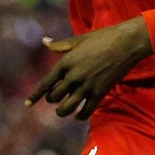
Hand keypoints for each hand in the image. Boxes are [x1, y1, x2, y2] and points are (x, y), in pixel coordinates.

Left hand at [27, 18, 152, 117]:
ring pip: (67, 107)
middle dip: (52, 99)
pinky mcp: (100, 92)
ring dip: (63, 111)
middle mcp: (73, 76)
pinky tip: (78, 116)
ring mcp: (87, 86)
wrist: (126, 43)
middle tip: (54, 99)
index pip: (45, 83)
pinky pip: (86, 111)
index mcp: (66, 62)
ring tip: (62, 111)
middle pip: (55, 96)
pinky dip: (80, 116)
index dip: (35, 95)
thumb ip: (59, 45)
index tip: (28, 104)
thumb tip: (44, 41)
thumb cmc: (102, 38)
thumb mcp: (78, 40)